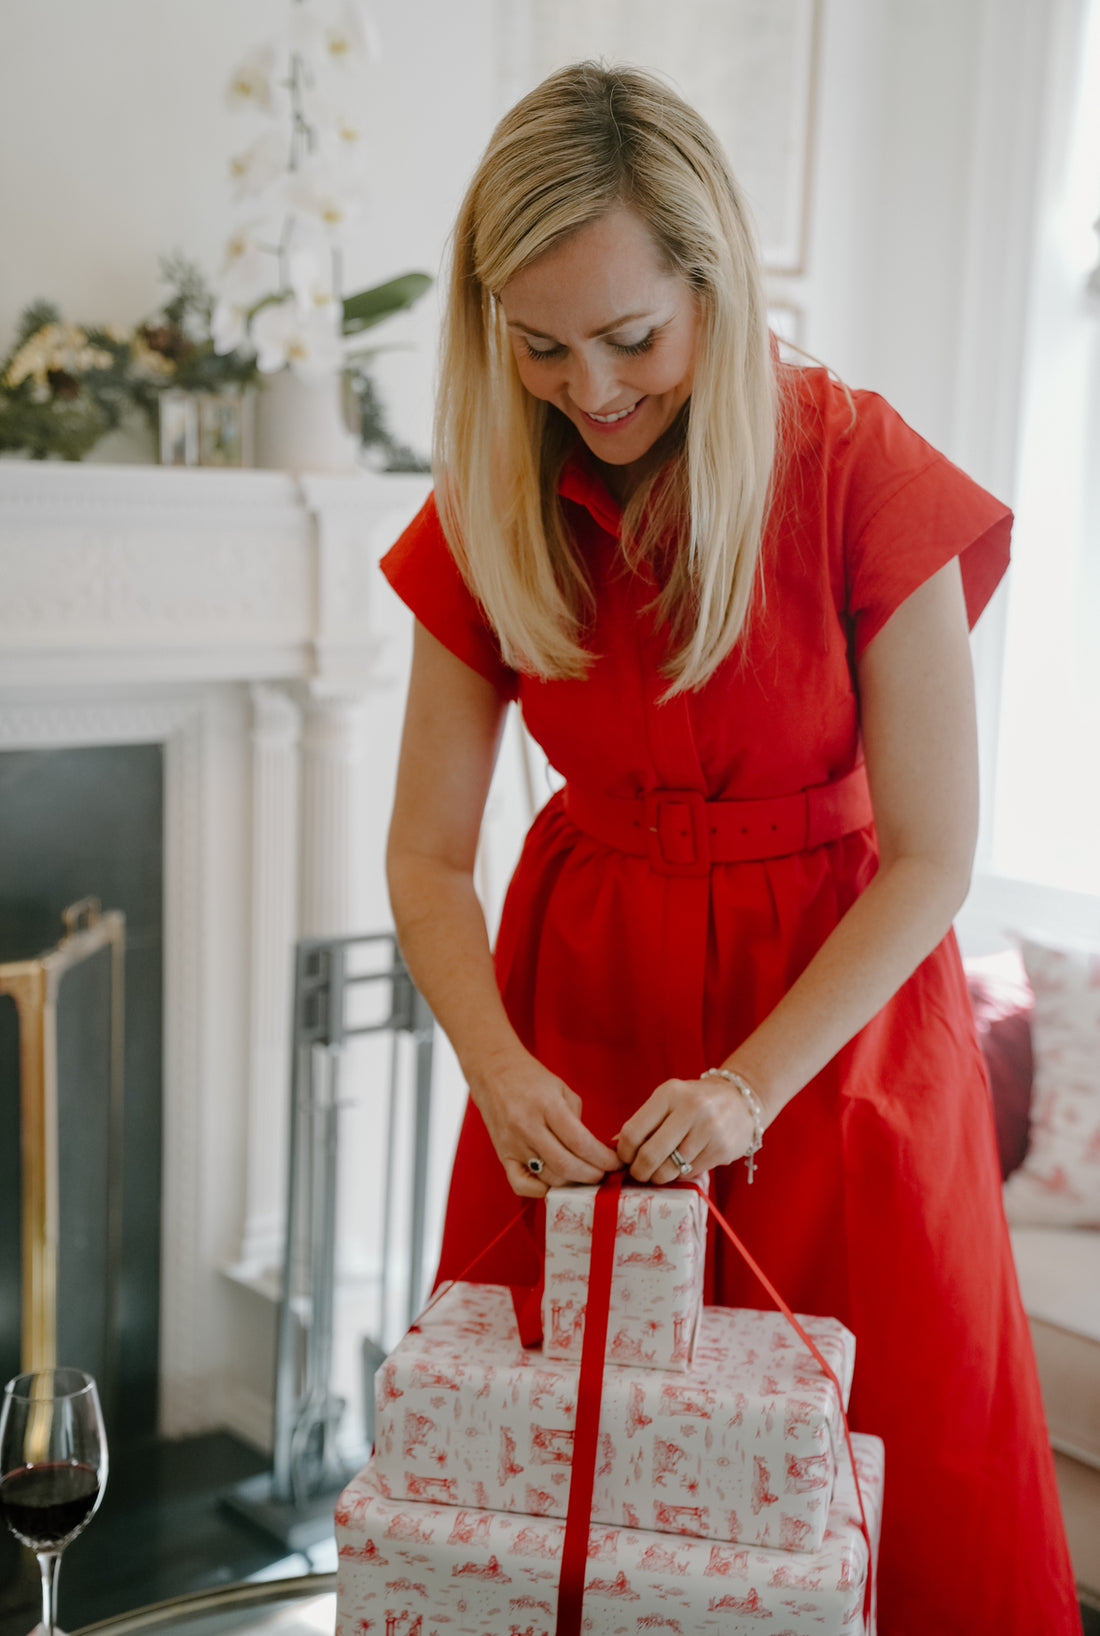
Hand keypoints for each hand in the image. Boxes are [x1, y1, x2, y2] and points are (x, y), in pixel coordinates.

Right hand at [470, 1052, 621, 1197]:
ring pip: (548, 1177)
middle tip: (604, 1174)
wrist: (493, 1072)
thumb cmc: (532, 1079)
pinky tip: (555, 1183)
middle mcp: (527, 1126)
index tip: (616, 1163)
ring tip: (585, 1177)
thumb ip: (578, 1120)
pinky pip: (521, 1185)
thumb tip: (594, 1151)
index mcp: (546, 1105)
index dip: (603, 1158)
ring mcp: (513, 1144)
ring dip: (572, 1183)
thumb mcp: (562, 1089)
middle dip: (592, 1175)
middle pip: (566, 1165)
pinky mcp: (502, 1155)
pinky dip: (541, 1191)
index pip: (580, 1143)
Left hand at [616, 1072, 759, 1184]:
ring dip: (659, 1177)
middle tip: (639, 1174)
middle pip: (650, 1155)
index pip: (633, 1131)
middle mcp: (690, 1108)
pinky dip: (680, 1175)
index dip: (624, 1153)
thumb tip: (614, 1148)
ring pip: (670, 1169)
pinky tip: (683, 1165)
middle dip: (639, 1172)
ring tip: (659, 1172)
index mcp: (669, 1094)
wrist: (740, 1100)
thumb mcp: (668, 1101)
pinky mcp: (723, 1149)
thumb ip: (644, 1123)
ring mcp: (709, 1129)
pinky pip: (689, 1173)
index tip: (625, 1159)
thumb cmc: (694, 1103)